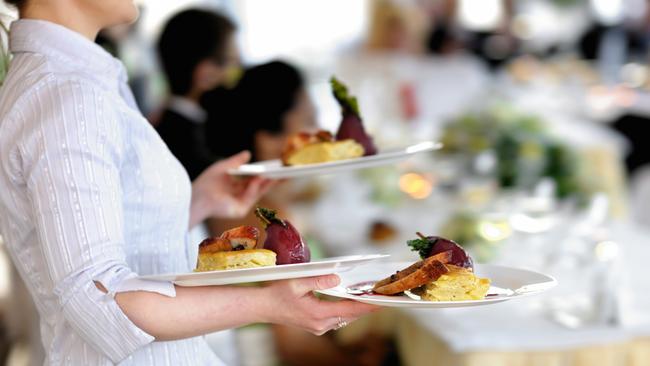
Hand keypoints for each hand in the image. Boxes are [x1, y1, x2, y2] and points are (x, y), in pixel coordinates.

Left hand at [190, 151, 274, 225]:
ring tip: (278, 171)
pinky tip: (262, 176)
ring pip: (259, 191)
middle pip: (260, 187)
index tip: (276, 168)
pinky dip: (257, 186)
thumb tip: (248, 153)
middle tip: (286, 172)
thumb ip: (236, 161)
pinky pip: (252, 196)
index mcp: (234, 187)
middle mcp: (239, 196)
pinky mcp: (240, 210)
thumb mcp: (223, 167)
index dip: (265, 174)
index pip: (253, 180)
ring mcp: (241, 203)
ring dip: (269, 182)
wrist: (197, 197)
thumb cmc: (206, 182)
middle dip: (273, 180)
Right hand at [260, 275, 379, 334]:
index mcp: (318, 313)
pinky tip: (352, 303)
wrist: (263, 308)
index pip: (350, 309)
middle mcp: (321, 324)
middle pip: (351, 315)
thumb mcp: (297, 282)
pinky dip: (347, 311)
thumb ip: (318, 280)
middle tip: (382, 297)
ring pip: (345, 318)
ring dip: (357, 309)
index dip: (367, 305)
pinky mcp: (316, 327)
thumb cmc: (277, 293)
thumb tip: (337, 278)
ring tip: (371, 299)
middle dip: (366, 307)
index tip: (381, 301)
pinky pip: (338, 320)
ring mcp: (319, 328)